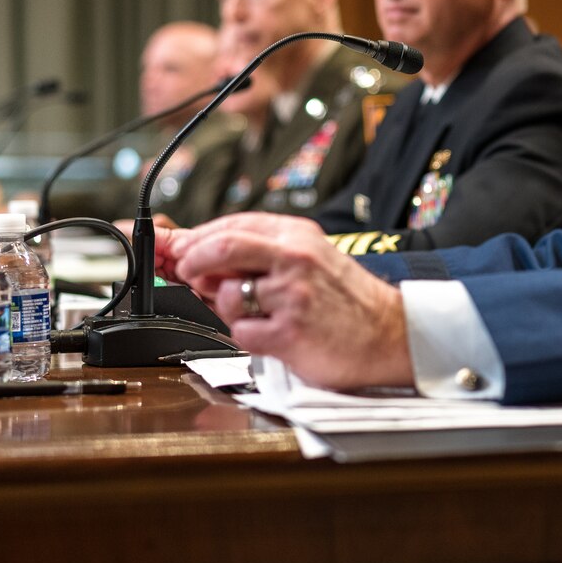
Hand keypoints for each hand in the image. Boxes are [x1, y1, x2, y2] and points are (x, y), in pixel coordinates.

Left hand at [171, 214, 413, 389]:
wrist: (391, 335)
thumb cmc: (345, 302)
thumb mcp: (306, 260)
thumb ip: (254, 255)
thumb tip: (191, 251)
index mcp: (295, 235)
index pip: (230, 225)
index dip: (192, 238)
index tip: (171, 249)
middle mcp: (294, 257)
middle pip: (220, 247)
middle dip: (192, 262)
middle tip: (188, 275)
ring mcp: (293, 294)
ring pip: (228, 295)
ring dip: (230, 309)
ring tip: (258, 315)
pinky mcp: (290, 331)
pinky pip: (242, 332)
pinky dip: (249, 337)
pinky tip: (273, 335)